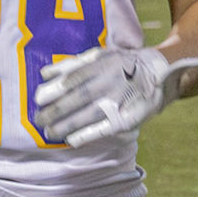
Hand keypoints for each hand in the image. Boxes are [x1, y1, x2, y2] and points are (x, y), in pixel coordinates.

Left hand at [32, 46, 197, 147]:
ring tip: (49, 133)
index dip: (55, 90)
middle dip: (56, 111)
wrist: (159, 72)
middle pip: (79, 98)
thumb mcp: (99, 56)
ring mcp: (122, 100)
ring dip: (67, 125)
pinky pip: (106, 128)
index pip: (74, 78)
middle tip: (38, 120)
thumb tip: (44, 74)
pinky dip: (88, 135)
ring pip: (90, 114)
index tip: (38, 99)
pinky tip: (72, 140)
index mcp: (103, 64)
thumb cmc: (121, 64)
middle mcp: (112, 81)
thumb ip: (71, 65)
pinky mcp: (130, 117)